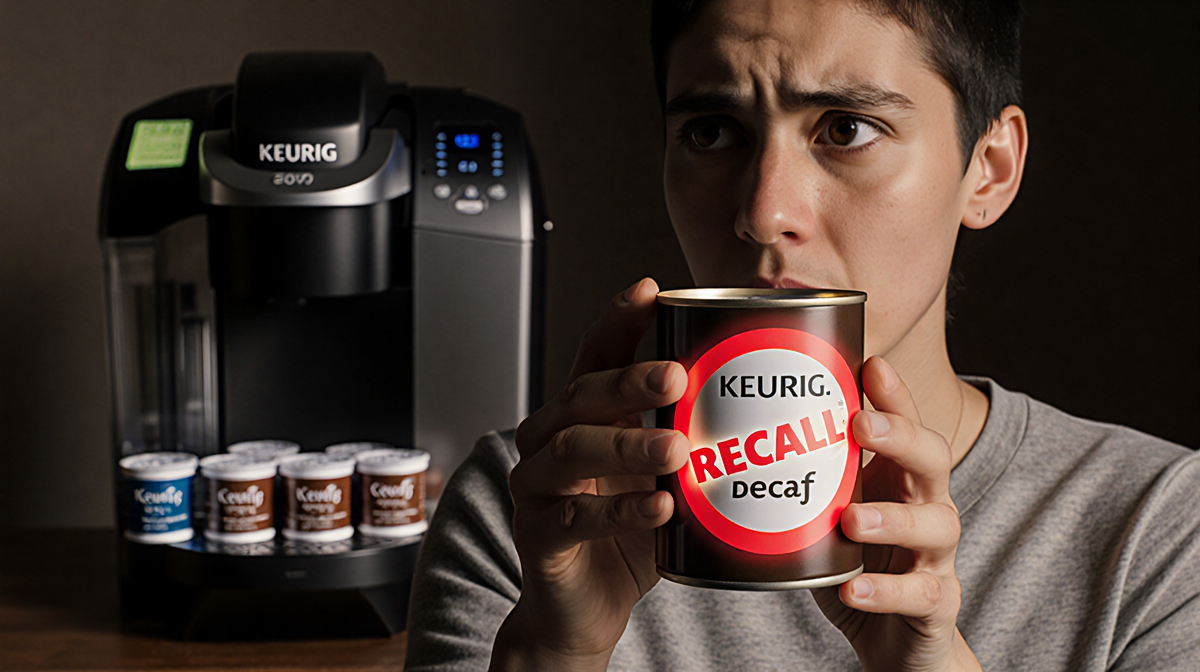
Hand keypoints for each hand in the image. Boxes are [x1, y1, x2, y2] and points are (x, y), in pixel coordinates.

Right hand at [490, 278, 689, 671]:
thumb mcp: (663, 476)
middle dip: (628, 380)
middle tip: (677, 375)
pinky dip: (621, 511)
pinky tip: (661, 508)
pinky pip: (576, 519)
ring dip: (627, 444)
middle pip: (581, 395)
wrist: (585, 611)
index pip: (593, 355)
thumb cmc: (630, 534)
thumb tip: (770, 403)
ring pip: (572, 450)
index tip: (651, 290)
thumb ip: (691, 438)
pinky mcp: (538, 537)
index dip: (617, 320)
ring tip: (678, 449)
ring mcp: (536, 488)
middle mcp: (548, 442)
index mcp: (580, 417)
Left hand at [812, 357, 981, 671]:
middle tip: (860, 425)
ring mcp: (935, 556)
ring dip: (892, 518)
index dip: (895, 395)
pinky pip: (920, 594)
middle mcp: (927, 507)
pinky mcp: (934, 603)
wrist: (894, 641)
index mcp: (900, 479)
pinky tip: (854, 589)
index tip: (871, 363)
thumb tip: (732, 439)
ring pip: (936, 525)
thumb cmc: (857, 564)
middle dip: (901, 436)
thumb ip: (805, 480)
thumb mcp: (829, 514)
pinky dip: (886, 590)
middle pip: (935, 459)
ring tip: (851, 519)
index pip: (907, 426)